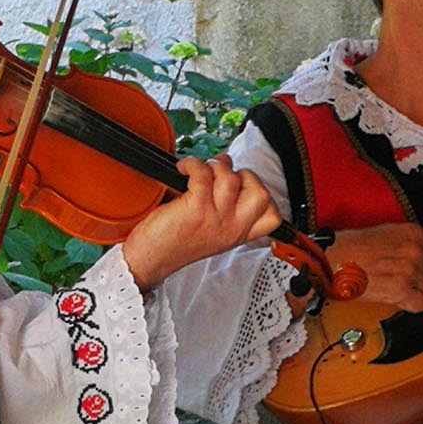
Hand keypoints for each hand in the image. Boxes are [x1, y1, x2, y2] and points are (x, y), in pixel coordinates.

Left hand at [122, 158, 281, 290]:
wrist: (150, 259)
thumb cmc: (174, 243)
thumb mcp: (210, 229)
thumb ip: (224, 203)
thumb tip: (226, 164)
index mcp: (237, 233)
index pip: (272, 217)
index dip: (266, 196)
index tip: (247, 188)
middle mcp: (231, 227)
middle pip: (261, 194)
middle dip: (245, 175)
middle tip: (225, 177)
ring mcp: (215, 218)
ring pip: (230, 178)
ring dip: (215, 167)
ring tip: (201, 171)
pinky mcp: (196, 208)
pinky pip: (203, 173)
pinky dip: (193, 164)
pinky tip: (184, 169)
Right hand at [329, 223, 422, 312]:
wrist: (335, 258)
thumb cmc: (354, 247)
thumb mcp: (389, 233)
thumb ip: (411, 244)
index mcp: (415, 234)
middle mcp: (416, 251)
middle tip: (409, 283)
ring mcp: (410, 271)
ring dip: (417, 294)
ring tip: (399, 290)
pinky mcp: (400, 289)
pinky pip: (421, 304)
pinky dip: (412, 305)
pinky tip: (399, 298)